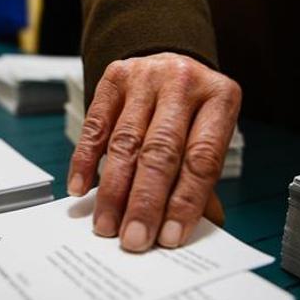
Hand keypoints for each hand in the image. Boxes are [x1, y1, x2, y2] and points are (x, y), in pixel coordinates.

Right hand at [67, 53, 240, 251]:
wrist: (169, 61)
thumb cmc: (192, 111)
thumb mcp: (209, 136)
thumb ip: (202, 182)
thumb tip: (196, 231)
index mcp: (220, 98)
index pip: (201, 159)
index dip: (185, 201)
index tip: (169, 237)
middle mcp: (183, 82)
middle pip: (161, 151)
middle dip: (145, 201)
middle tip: (133, 238)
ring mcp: (146, 76)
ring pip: (125, 141)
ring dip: (113, 189)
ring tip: (106, 225)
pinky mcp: (113, 78)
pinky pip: (95, 125)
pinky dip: (85, 160)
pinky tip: (80, 187)